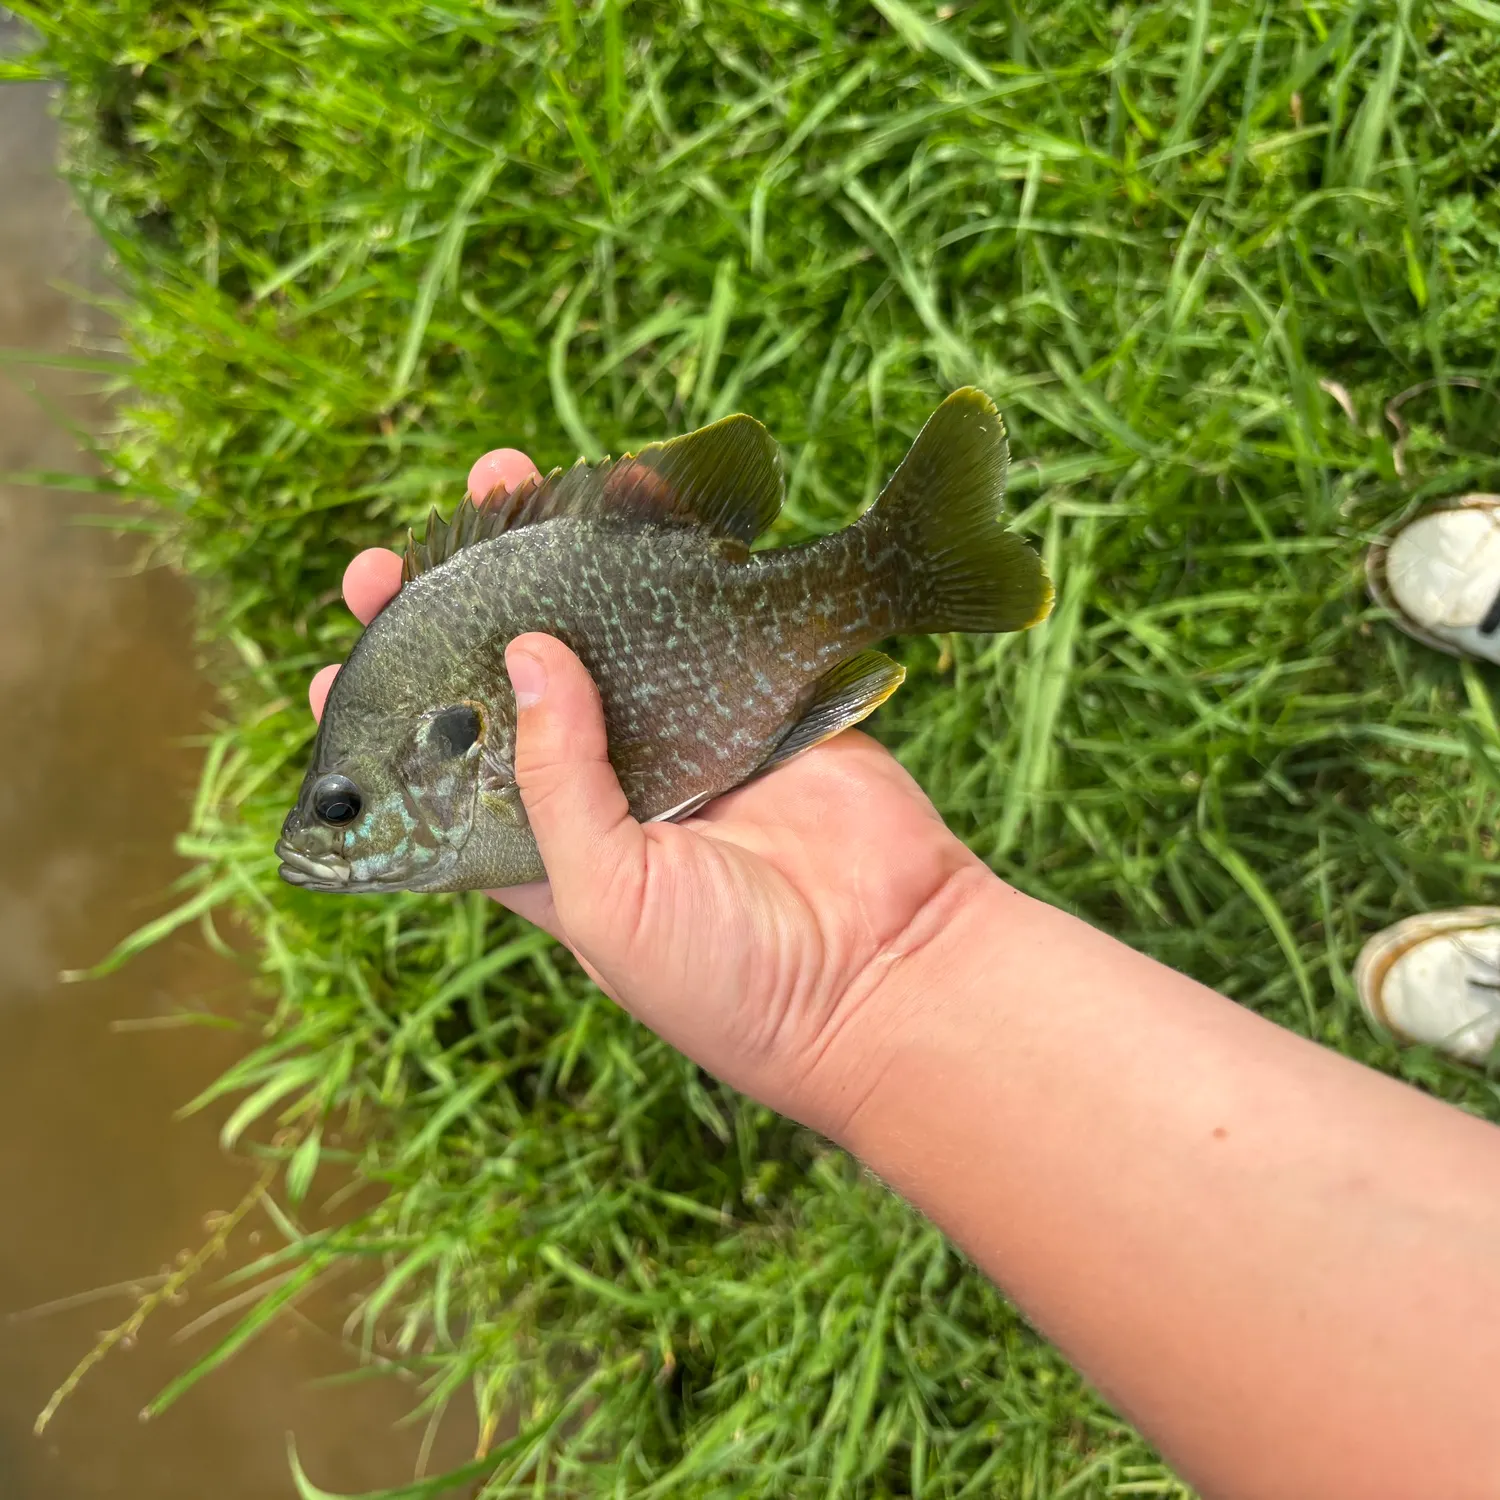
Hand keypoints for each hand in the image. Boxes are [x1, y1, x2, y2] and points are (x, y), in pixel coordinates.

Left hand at [310, 447, 1002, 1133]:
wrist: (885, 970)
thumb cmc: (729, 976)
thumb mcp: (606, 898)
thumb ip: (556, 780)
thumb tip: (524, 652)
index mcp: (544, 852)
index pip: (445, 774)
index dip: (390, 719)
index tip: (342, 658)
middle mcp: (602, 787)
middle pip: (511, 683)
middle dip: (455, 616)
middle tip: (403, 554)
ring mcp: (677, 736)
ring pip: (599, 632)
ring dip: (552, 561)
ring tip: (500, 482)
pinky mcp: (753, 698)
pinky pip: (701, 616)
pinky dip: (668, 553)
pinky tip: (623, 497)